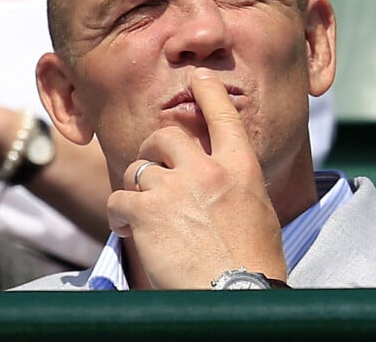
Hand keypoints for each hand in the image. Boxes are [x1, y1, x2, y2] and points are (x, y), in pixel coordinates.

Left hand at [107, 68, 286, 288]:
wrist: (237, 296)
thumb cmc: (253, 259)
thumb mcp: (255, 208)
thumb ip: (233, 180)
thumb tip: (217, 171)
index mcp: (239, 167)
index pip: (223, 116)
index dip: (209, 92)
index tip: (199, 79)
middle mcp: (206, 170)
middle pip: (166, 134)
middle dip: (154, 145)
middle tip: (152, 163)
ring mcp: (175, 189)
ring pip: (138, 167)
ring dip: (135, 185)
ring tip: (139, 211)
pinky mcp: (147, 213)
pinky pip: (119, 198)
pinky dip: (119, 213)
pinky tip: (128, 228)